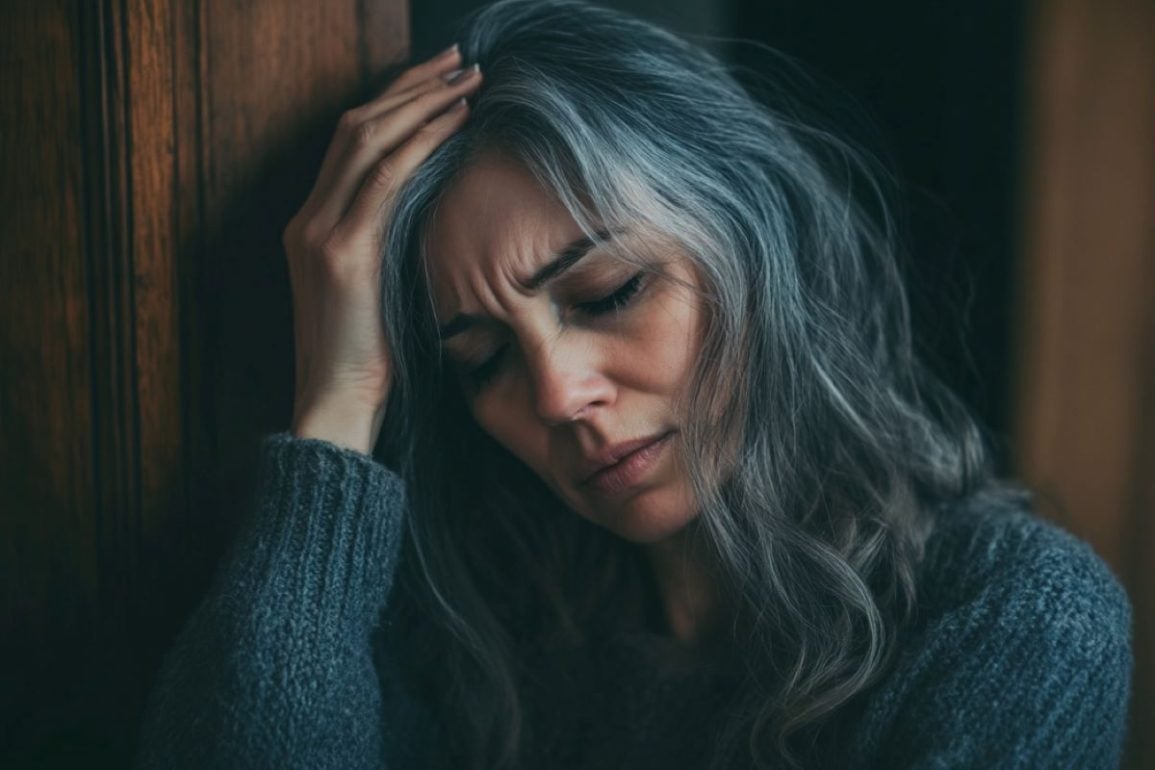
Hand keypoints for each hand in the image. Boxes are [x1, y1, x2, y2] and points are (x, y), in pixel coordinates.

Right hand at [284, 45, 481, 453]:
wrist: (336, 403)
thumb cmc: (367, 357)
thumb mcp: (376, 288)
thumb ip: (387, 243)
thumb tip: (433, 210)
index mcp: (312, 224)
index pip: (351, 141)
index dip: (393, 102)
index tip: (436, 80)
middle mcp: (308, 218)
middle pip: (356, 126)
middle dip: (408, 86)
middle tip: (455, 59)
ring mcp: (320, 232)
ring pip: (367, 140)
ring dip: (420, 103)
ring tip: (464, 78)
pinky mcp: (341, 252)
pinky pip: (383, 179)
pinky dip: (420, 142)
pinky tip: (454, 122)